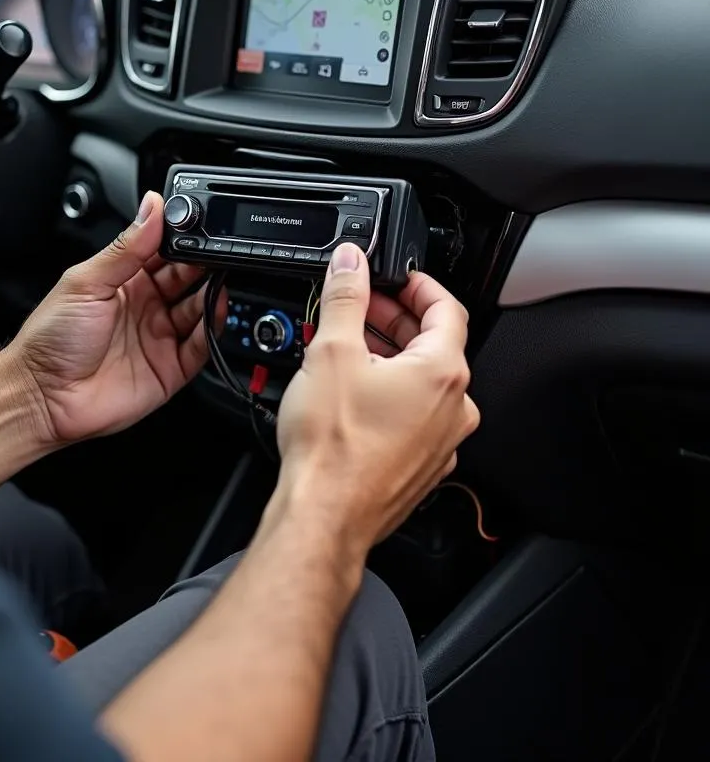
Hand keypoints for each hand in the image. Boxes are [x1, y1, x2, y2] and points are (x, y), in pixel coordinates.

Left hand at [11, 192, 221, 447]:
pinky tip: (214, 313)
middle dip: (203, 263)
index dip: (181, 239)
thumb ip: (126, 247)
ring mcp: (158, 337)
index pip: (162, 252)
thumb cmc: (51, 339)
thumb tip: (151, 207)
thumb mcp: (87, 281)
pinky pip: (201, 348)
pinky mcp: (169, 369)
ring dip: (211, 293)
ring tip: (218, 280)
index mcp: (123, 281)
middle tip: (216, 251)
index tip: (198, 224)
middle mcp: (144, 307)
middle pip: (186, 279)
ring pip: (198, 310)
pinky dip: (213, 330)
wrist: (42, 397)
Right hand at [275, 242, 479, 550]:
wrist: (324, 515)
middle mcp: (453, 409)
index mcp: (443, 373)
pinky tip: (351, 394)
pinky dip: (388, 394)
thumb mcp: (331, 351)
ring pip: (422, 383)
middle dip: (394, 319)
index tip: (395, 277)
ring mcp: (440, 442)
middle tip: (359, 308)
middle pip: (433, 345)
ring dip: (389, 357)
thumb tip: (351, 262)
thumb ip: (346, 296)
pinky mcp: (421, 466)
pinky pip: (413, 416)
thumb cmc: (333, 447)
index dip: (419, 285)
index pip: (447, 309)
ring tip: (347, 349)